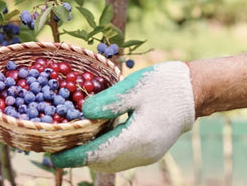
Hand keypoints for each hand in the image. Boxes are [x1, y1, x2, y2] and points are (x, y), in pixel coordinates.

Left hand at [51, 61, 194, 172]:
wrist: (194, 90)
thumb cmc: (163, 84)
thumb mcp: (133, 87)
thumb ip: (108, 102)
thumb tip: (82, 113)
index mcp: (137, 139)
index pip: (98, 154)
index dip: (73, 156)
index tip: (52, 156)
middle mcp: (141, 153)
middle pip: (103, 163)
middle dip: (79, 157)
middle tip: (57, 146)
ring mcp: (147, 154)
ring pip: (111, 162)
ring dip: (91, 155)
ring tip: (71, 142)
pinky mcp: (150, 149)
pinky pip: (120, 156)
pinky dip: (104, 151)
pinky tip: (95, 136)